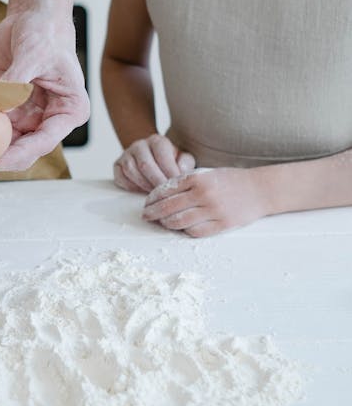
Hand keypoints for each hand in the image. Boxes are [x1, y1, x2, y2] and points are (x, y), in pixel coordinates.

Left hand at [0, 5, 88, 171]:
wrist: (34, 15)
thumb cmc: (45, 32)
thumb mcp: (33, 55)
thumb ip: (15, 84)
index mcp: (69, 110)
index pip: (44, 140)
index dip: (18, 154)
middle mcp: (50, 117)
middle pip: (24, 147)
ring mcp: (30, 114)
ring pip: (6, 141)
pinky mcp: (11, 107)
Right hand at [114, 134, 194, 192]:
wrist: (152, 160)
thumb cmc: (170, 162)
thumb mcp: (182, 159)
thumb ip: (186, 163)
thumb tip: (181, 170)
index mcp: (157, 141)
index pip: (162, 156)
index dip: (170, 173)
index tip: (177, 187)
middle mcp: (140, 145)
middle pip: (145, 165)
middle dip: (156, 182)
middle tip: (165, 196)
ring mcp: (126, 154)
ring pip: (131, 171)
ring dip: (144, 186)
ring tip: (155, 195)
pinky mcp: (117, 165)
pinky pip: (120, 177)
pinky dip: (131, 187)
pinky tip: (141, 192)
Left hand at [142, 167, 270, 236]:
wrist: (261, 189)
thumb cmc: (232, 180)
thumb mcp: (208, 173)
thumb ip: (187, 182)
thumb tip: (163, 194)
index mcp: (198, 178)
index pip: (166, 190)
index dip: (152, 198)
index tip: (147, 202)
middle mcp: (204, 194)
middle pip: (168, 207)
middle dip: (153, 213)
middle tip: (146, 216)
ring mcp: (213, 211)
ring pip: (179, 221)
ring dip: (166, 223)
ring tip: (162, 223)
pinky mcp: (222, 224)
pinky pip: (196, 232)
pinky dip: (185, 231)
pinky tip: (181, 228)